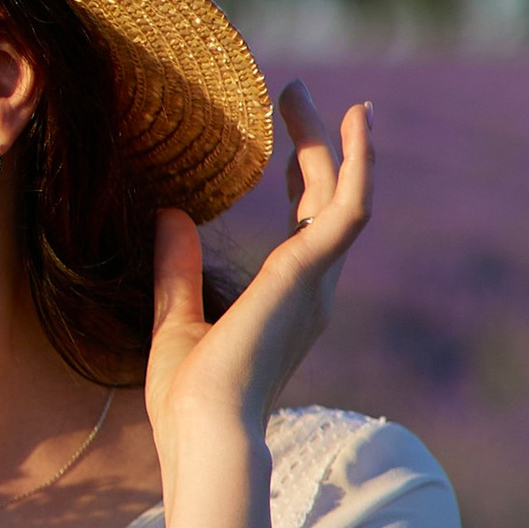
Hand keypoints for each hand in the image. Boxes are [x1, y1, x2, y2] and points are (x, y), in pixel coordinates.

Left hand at [145, 82, 371, 471]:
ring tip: (308, 93)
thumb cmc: (190, 402)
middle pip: (323, 199)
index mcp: (285, 303)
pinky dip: (359, 163)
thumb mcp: (173, 319)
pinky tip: (352, 120)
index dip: (296, 178)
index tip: (281, 135)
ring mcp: (315, 284)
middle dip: (313, 143)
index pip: (301, 226)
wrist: (203, 437)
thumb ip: (175, 269)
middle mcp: (312, 291)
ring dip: (332, 142)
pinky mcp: (308, 275)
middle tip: (294, 90)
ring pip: (341, 196)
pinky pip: (349, 209)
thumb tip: (169, 215)